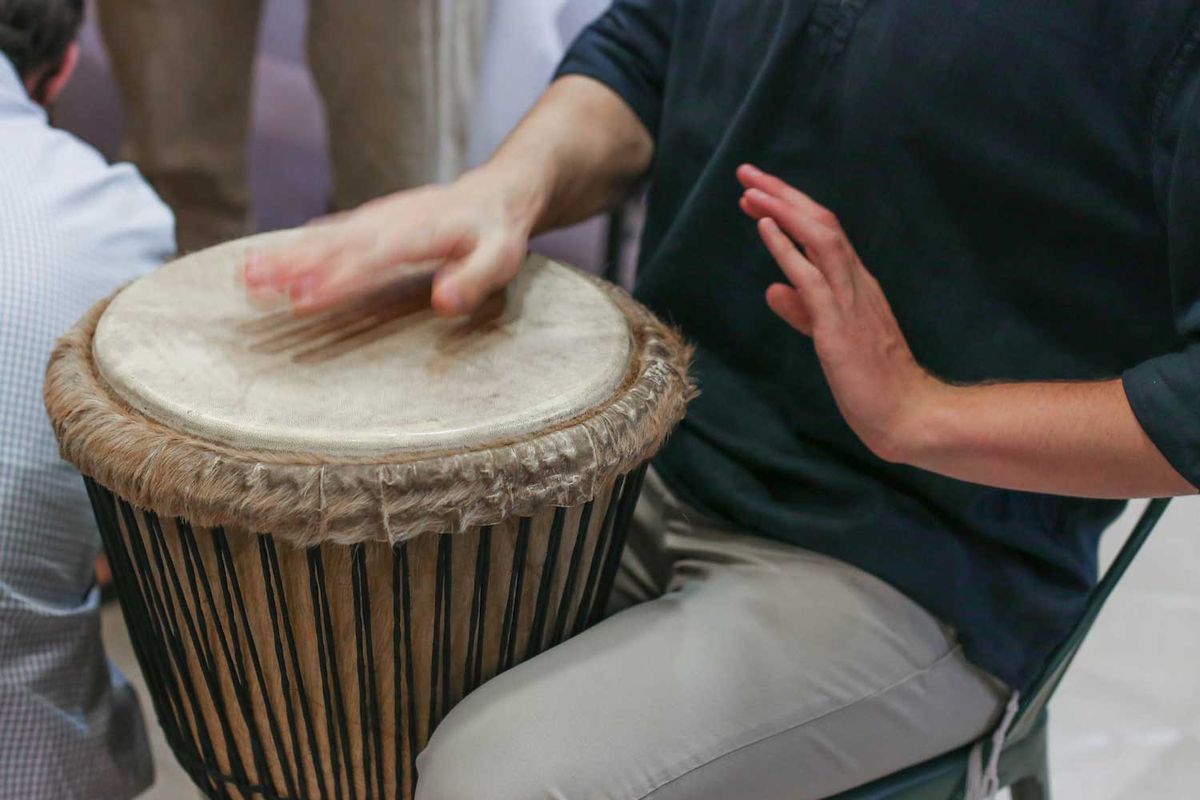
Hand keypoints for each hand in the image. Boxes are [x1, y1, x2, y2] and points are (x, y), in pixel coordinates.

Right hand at [242, 169, 538, 316]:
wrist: (495, 193)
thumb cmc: (498, 233)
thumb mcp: (501, 257)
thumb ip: (474, 279)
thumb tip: (443, 302)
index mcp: (421, 232)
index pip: (373, 257)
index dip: (339, 278)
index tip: (304, 299)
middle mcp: (390, 222)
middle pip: (336, 244)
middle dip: (294, 266)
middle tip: (253, 285)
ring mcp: (377, 220)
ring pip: (325, 238)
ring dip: (285, 256)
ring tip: (247, 277)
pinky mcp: (371, 222)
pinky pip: (329, 234)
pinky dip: (299, 247)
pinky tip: (270, 262)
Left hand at [737, 164, 945, 461]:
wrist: (905, 414)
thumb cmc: (872, 381)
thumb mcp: (830, 339)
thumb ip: (803, 312)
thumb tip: (773, 289)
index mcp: (856, 284)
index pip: (823, 232)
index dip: (790, 207)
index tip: (759, 191)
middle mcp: (856, 282)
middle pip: (820, 221)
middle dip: (782, 193)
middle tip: (747, 171)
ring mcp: (850, 301)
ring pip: (819, 238)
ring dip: (782, 210)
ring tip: (752, 190)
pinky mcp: (839, 325)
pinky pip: (811, 277)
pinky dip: (787, 248)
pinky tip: (765, 227)